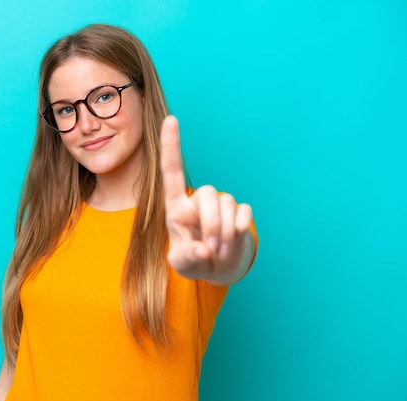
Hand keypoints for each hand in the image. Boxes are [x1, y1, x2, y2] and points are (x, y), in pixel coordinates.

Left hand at [159, 115, 253, 282]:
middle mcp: (198, 200)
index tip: (170, 119)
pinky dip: (239, 229)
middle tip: (211, 249)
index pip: (172, 171)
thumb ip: (186, 257)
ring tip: (218, 251)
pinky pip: (243, 212)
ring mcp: (220, 205)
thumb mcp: (182, 263)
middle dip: (211, 224)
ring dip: (224, 232)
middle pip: (207, 193)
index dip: (171, 145)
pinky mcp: (240, 212)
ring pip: (226, 204)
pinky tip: (233, 242)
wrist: (217, 268)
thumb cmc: (193, 260)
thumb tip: (201, 250)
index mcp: (176, 207)